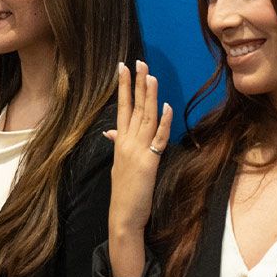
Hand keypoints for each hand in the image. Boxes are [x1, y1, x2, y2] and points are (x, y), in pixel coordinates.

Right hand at [104, 60, 171, 276]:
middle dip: (136, 83)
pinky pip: (158, 138)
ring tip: (151, 76)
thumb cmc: (123, 191)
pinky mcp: (149, 161)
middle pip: (132, 107)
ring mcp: (137, 151)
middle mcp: (126, 142)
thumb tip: (109, 132)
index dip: (123, 87)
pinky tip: (167, 106)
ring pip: (145, 117)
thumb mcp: (118, 165)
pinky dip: (163, 121)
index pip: (121, 108)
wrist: (123, 215)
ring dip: (149, 96)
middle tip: (138, 62)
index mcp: (119, 142)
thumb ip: (116, 145)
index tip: (123, 67)